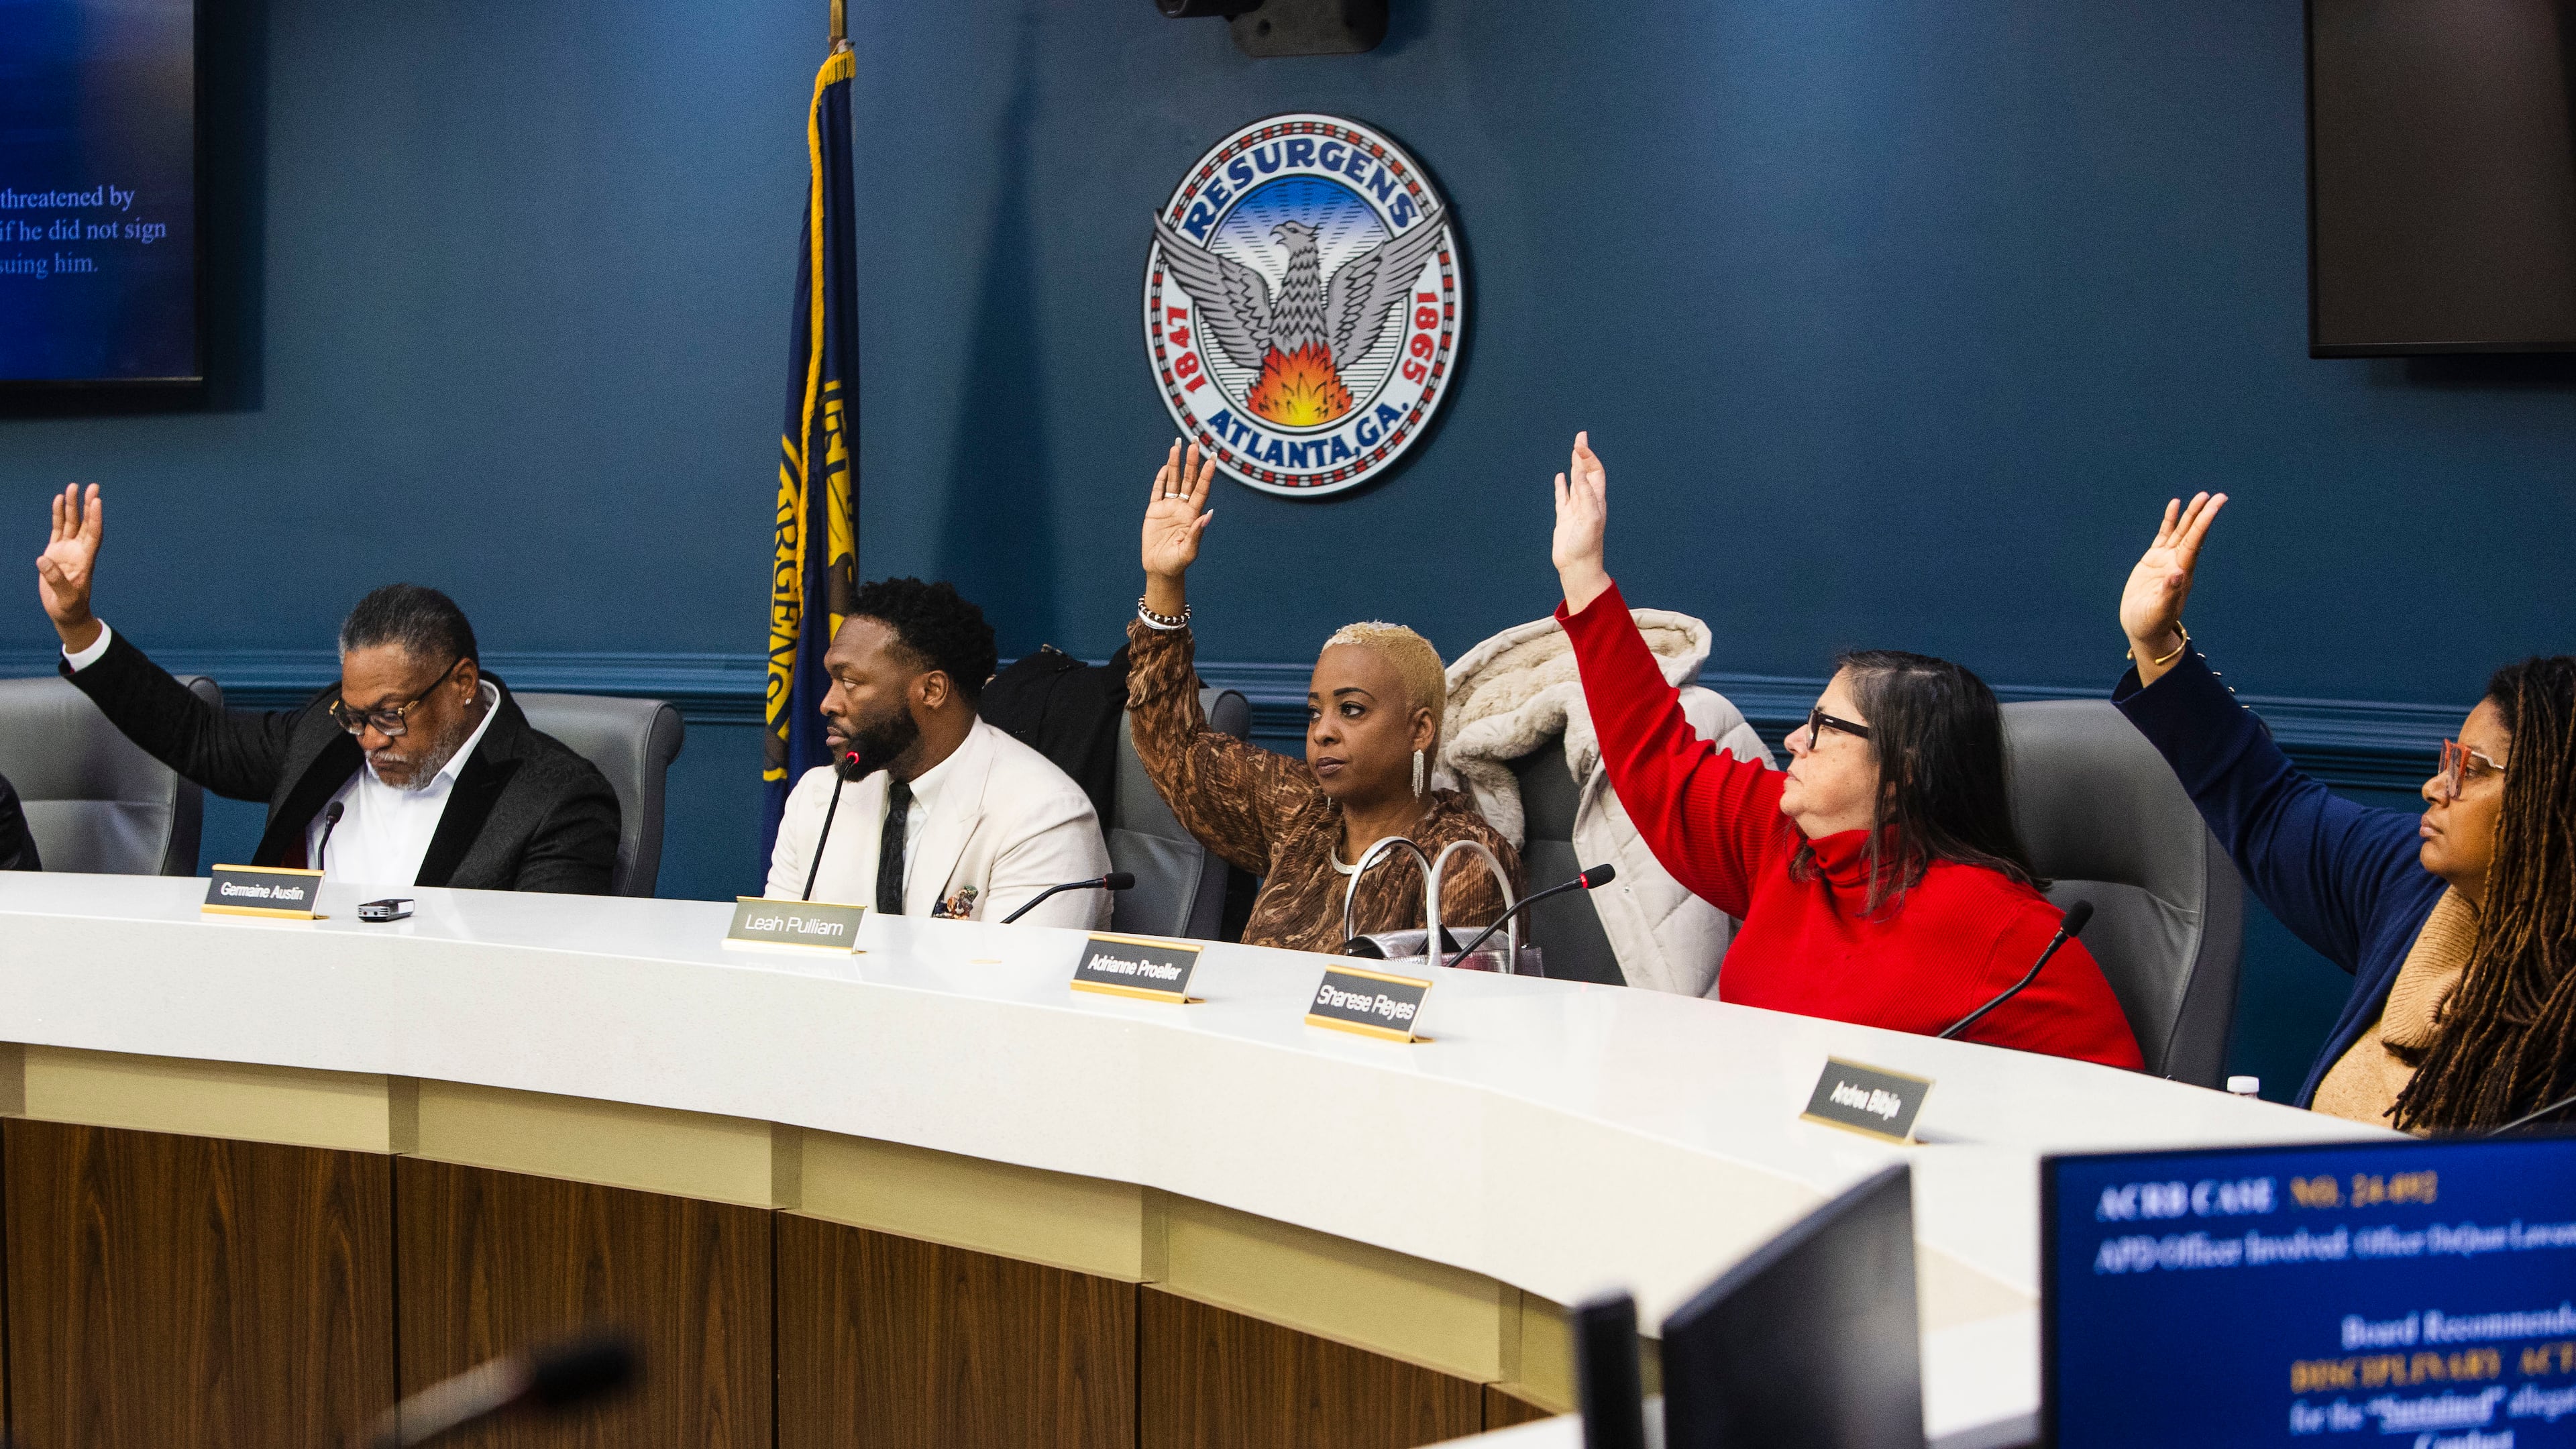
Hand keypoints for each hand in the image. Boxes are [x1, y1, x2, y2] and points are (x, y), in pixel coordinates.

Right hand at [36, 482, 103, 651]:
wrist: (66, 613)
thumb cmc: (70, 607)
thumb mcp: (65, 598)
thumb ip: (55, 580)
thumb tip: (43, 560)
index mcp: (86, 560)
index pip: (94, 534)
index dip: (95, 518)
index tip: (97, 502)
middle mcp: (79, 551)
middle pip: (85, 523)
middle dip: (88, 505)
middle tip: (92, 486)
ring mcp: (67, 549)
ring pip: (71, 523)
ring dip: (72, 505)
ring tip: (73, 486)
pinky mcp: (55, 551)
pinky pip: (58, 529)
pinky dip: (58, 515)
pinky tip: (58, 500)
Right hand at [1141, 440, 1213, 611]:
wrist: (1160, 569)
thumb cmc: (1177, 563)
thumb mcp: (1188, 551)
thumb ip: (1196, 534)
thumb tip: (1208, 515)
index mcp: (1192, 515)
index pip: (1202, 489)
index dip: (1207, 473)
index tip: (1213, 458)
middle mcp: (1182, 507)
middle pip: (1189, 479)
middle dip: (1192, 461)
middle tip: (1194, 441)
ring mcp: (1168, 507)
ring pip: (1174, 480)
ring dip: (1176, 463)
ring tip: (1177, 445)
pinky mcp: (1154, 510)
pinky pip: (1158, 490)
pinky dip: (1162, 477)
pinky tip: (1167, 465)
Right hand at [1551, 431, 1611, 611]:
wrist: (1578, 567)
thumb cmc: (1586, 546)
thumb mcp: (1589, 520)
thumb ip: (1586, 496)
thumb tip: (1581, 474)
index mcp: (1596, 500)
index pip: (1595, 472)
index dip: (1588, 457)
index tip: (1578, 444)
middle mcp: (1588, 502)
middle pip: (1587, 472)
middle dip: (1583, 454)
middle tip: (1580, 435)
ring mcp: (1576, 510)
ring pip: (1575, 482)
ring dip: (1575, 466)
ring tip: (1574, 450)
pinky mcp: (1565, 519)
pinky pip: (1563, 498)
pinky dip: (1562, 486)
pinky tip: (1560, 477)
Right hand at [2119, 491, 2224, 681]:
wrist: (2142, 629)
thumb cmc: (2151, 624)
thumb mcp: (2158, 611)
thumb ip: (2168, 593)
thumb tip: (2177, 573)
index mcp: (2182, 573)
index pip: (2195, 542)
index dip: (2204, 522)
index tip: (2215, 505)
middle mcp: (2178, 563)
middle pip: (2193, 533)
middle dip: (2203, 514)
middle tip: (2216, 496)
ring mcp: (2166, 560)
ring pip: (2181, 532)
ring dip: (2190, 515)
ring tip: (2200, 496)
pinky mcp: (2153, 560)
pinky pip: (2164, 536)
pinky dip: (2170, 521)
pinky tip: (2174, 506)